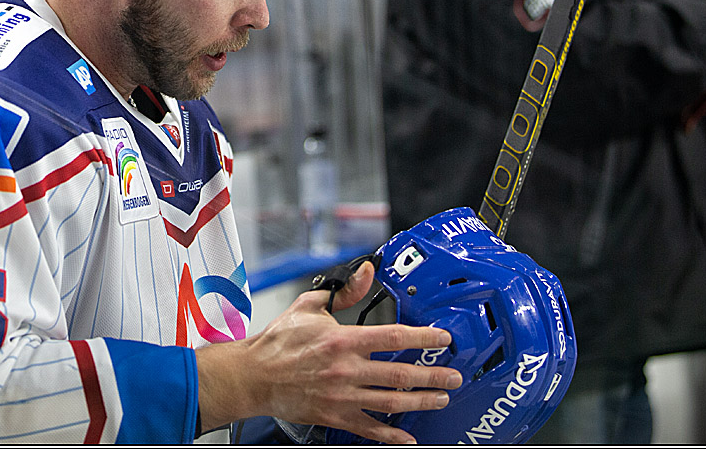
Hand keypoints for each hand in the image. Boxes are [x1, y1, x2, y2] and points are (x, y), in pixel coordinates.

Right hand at [196, 261, 461, 443]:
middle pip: (400, 374)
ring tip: (440, 399)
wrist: (252, 376)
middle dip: (432, 376)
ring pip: (391, 402)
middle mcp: (346, 369)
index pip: (394, 337)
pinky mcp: (334, 416)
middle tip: (452, 376)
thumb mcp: (310, 306)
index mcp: (342, 340)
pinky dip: (390, 435)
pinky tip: (408, 437)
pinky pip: (368, 428)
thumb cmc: (278, 342)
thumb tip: (366, 273)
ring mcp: (342, 395)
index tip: (442, 338)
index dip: (423, 337)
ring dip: (421, 401)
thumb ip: (343, 292)